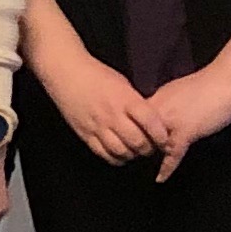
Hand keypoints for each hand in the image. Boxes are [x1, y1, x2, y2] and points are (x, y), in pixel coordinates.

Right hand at [44, 47, 167, 168]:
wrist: (66, 73)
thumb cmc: (96, 74)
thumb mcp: (122, 83)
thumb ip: (135, 102)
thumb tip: (150, 120)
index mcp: (124, 99)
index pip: (150, 121)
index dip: (161, 134)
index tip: (164, 138)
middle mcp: (111, 114)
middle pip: (137, 142)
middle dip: (149, 148)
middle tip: (152, 147)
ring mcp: (97, 126)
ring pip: (121, 151)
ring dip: (133, 155)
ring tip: (136, 151)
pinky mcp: (85, 134)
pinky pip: (103, 154)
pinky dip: (115, 158)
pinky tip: (120, 154)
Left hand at [141, 64, 230, 180]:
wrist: (225, 81)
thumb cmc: (206, 86)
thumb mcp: (176, 92)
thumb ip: (164, 104)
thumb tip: (157, 115)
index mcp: (156, 99)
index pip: (134, 120)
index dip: (132, 133)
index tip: (130, 143)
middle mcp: (158, 109)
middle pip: (139, 133)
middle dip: (137, 146)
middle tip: (135, 158)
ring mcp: (171, 121)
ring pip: (153, 144)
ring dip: (150, 156)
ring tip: (143, 167)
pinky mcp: (186, 132)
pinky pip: (173, 154)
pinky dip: (167, 168)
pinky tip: (160, 178)